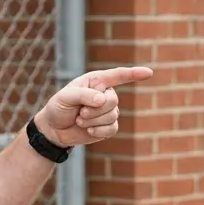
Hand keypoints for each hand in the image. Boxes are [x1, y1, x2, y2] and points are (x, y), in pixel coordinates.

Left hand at [34, 66, 153, 146]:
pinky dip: (98, 131)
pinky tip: (88, 130)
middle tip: (80, 113)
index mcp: (96, 81)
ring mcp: (108, 111)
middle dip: (95, 109)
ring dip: (93, 121)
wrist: (54, 129)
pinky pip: (112, 129)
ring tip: (80, 120)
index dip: (134, 74)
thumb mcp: (65, 97)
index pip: (118, 75)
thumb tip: (103, 100)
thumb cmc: (58, 107)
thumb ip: (83, 95)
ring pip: (112, 115)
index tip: (149, 73)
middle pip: (113, 100)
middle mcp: (105, 94)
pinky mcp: (108, 126)